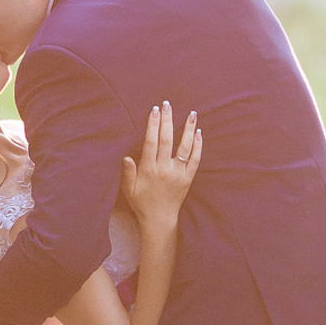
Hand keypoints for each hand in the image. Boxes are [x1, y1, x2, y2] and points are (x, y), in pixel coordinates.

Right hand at [120, 100, 200, 229]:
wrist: (160, 220)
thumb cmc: (141, 203)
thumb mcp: (128, 189)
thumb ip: (128, 172)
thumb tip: (126, 156)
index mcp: (148, 169)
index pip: (151, 142)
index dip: (152, 125)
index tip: (154, 110)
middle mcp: (164, 169)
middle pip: (167, 140)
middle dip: (167, 120)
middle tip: (167, 104)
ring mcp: (178, 173)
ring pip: (184, 147)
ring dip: (188, 129)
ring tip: (191, 113)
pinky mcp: (188, 178)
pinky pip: (195, 159)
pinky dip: (198, 145)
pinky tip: (198, 133)